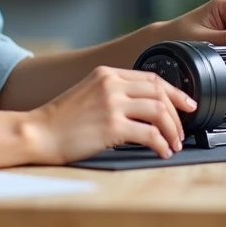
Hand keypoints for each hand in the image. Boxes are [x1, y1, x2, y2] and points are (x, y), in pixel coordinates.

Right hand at [23, 66, 196, 164]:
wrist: (38, 133)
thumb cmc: (61, 120)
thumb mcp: (88, 93)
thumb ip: (113, 92)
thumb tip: (145, 106)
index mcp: (106, 74)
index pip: (152, 78)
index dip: (175, 92)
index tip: (187, 104)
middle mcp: (111, 85)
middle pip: (160, 93)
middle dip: (177, 114)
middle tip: (181, 131)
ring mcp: (112, 104)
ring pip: (159, 112)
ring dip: (171, 131)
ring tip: (172, 144)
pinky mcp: (112, 126)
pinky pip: (149, 134)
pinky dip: (161, 145)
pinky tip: (161, 152)